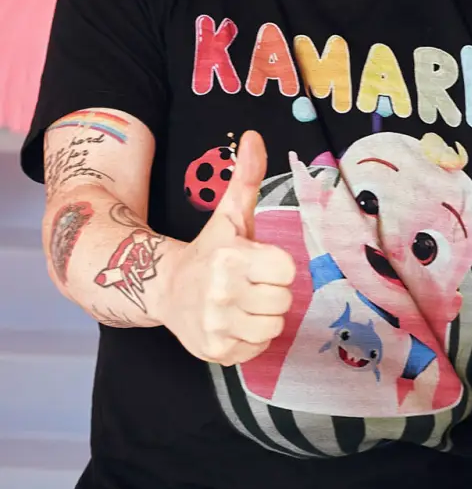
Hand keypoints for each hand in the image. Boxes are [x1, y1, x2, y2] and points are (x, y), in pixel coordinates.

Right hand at [157, 131, 295, 365]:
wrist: (165, 289)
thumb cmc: (210, 250)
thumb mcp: (229, 214)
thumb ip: (245, 177)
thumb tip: (254, 135)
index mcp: (232, 257)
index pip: (287, 270)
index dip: (276, 265)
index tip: (257, 262)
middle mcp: (223, 293)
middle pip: (283, 301)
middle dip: (271, 292)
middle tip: (249, 284)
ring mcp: (217, 325)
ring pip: (273, 327)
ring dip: (263, 316)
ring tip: (243, 303)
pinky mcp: (215, 353)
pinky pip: (258, 349)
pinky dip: (251, 339)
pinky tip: (233, 322)